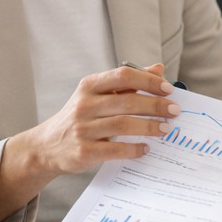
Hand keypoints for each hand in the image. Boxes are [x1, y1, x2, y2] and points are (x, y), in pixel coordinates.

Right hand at [25, 63, 178, 177]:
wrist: (46, 146)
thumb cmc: (79, 117)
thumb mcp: (97, 95)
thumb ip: (128, 83)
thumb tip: (158, 69)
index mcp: (89, 86)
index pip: (123, 75)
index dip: (149, 81)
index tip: (168, 89)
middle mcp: (84, 105)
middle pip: (128, 101)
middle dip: (156, 106)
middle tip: (174, 111)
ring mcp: (82, 129)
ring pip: (124, 125)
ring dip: (150, 127)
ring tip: (166, 129)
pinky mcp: (83, 152)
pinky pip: (116, 150)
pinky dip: (135, 149)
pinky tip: (146, 148)